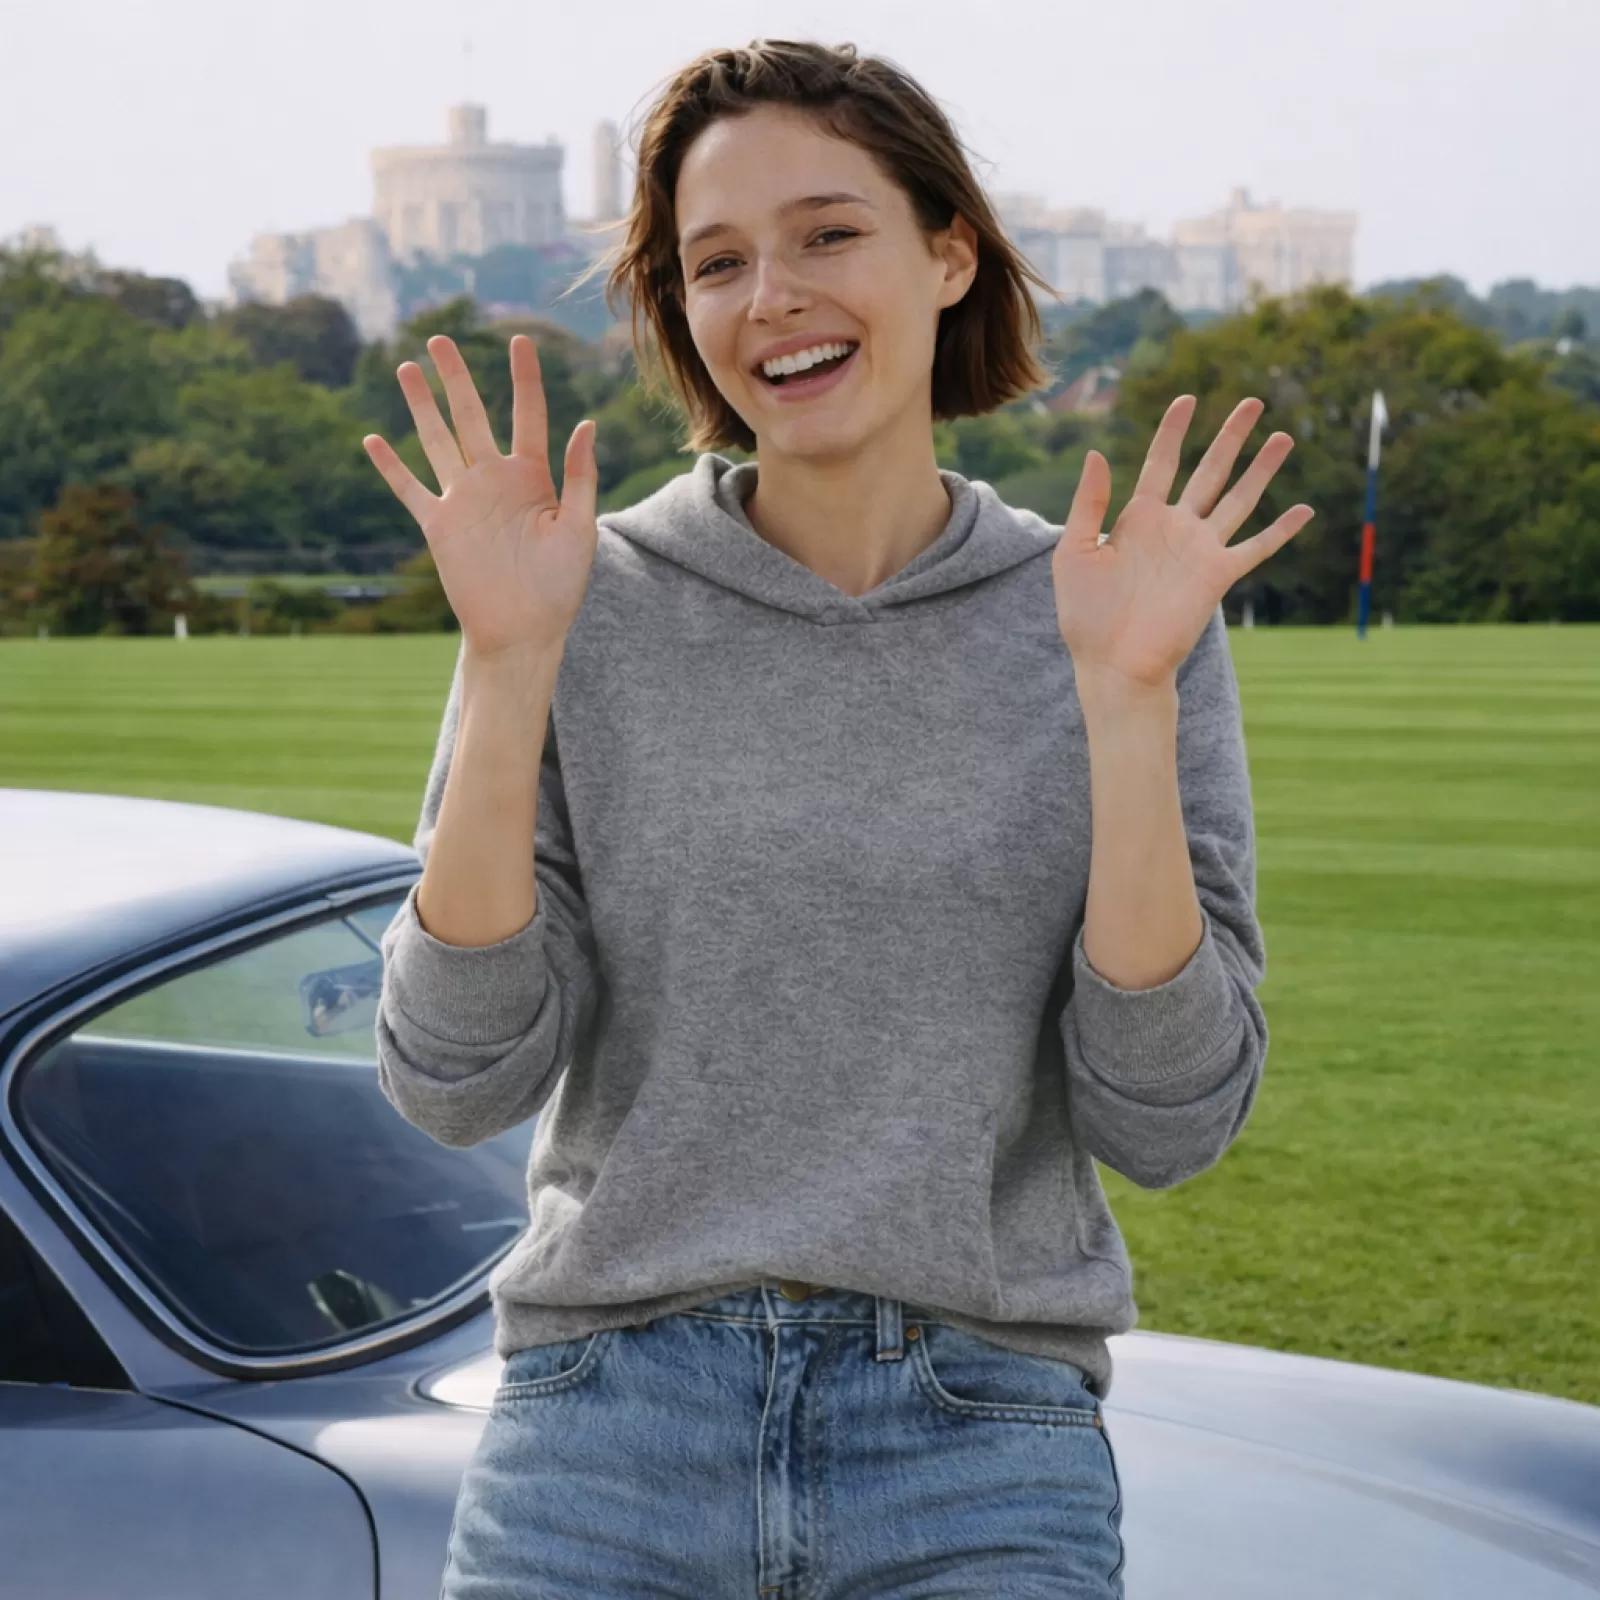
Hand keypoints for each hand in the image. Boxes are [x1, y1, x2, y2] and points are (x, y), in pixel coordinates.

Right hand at [362, 334, 598, 660]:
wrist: (524, 630)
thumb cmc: (561, 586)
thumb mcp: (579, 528)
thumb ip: (580, 477)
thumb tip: (587, 424)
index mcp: (533, 477)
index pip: (528, 414)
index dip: (524, 378)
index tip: (520, 340)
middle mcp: (494, 480)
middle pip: (471, 415)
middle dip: (456, 377)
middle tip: (440, 339)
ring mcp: (463, 500)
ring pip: (437, 440)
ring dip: (421, 406)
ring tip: (406, 368)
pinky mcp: (439, 525)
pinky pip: (410, 490)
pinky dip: (391, 467)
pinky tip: (373, 439)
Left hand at [1052, 395, 1313, 696]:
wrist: (1113, 664)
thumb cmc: (1085, 616)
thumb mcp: (1073, 552)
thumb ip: (1088, 503)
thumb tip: (1097, 452)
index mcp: (1138, 519)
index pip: (1161, 462)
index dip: (1173, 430)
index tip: (1188, 399)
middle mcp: (1174, 528)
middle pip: (1209, 470)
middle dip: (1231, 436)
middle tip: (1253, 401)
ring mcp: (1199, 551)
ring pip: (1239, 498)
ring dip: (1262, 469)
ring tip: (1284, 436)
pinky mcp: (1217, 576)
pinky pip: (1256, 548)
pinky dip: (1281, 529)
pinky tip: (1305, 509)